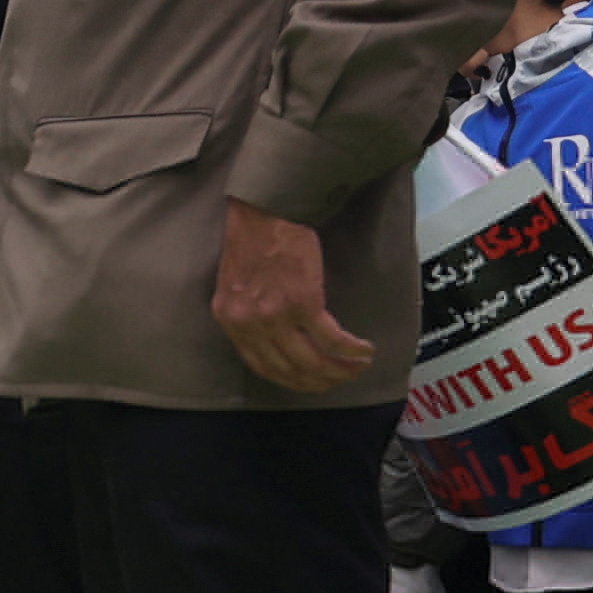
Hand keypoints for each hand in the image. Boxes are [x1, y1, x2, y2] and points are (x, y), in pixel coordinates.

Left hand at [215, 201, 371, 393]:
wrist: (265, 210)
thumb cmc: (251, 238)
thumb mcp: (233, 284)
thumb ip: (246, 314)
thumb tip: (272, 340)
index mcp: (229, 320)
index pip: (260, 366)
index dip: (290, 380)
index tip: (309, 382)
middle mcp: (250, 324)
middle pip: (289, 370)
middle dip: (319, 381)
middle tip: (340, 379)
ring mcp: (277, 316)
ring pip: (313, 361)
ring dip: (340, 370)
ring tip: (356, 367)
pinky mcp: (304, 302)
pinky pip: (333, 340)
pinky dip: (352, 350)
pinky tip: (363, 351)